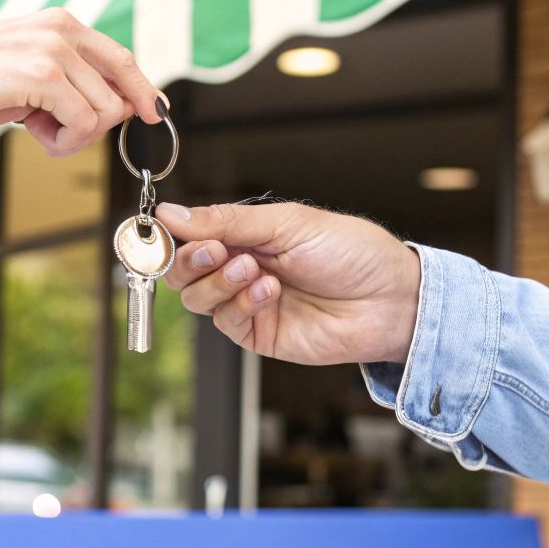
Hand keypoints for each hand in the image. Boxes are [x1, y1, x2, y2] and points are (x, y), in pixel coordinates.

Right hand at [0, 8, 163, 156]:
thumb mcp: (24, 73)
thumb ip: (66, 81)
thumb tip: (114, 108)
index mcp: (60, 23)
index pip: (122, 58)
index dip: (143, 90)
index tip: (153, 113)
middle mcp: (63, 28)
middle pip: (120, 90)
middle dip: (96, 125)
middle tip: (54, 132)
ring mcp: (54, 49)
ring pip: (105, 112)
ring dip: (74, 137)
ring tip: (35, 130)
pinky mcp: (43, 74)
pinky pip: (84, 123)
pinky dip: (64, 142)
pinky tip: (34, 134)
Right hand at [156, 201, 420, 364]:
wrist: (389, 298)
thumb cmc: (350, 252)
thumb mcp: (286, 223)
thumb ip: (227, 220)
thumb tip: (171, 213)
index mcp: (246, 234)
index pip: (190, 234)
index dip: (171, 234)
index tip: (159, 229)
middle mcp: (240, 267)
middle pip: (183, 271)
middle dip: (189, 260)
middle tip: (212, 251)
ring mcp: (247, 303)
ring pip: (197, 298)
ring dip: (219, 281)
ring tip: (254, 269)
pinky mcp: (258, 334)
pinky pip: (226, 321)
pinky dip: (242, 303)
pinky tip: (269, 291)